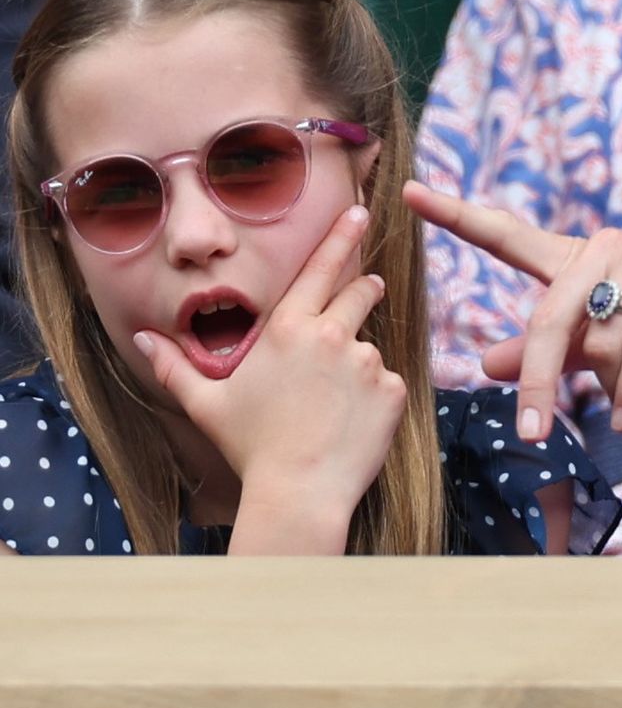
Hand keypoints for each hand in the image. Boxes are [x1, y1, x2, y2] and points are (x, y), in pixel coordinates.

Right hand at [136, 205, 405, 525]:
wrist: (298, 494)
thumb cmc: (251, 447)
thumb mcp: (208, 404)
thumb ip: (176, 367)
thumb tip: (143, 339)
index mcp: (288, 328)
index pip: (322, 268)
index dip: (342, 236)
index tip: (360, 213)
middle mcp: (332, 335)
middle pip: (361, 293)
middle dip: (365, 287)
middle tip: (369, 289)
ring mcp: (367, 361)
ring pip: (370, 347)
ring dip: (358, 363)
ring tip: (334, 404)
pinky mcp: (392, 389)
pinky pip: (387, 384)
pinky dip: (375, 399)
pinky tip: (353, 425)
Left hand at [402, 181, 621, 448]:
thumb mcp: (606, 341)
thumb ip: (549, 351)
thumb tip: (485, 365)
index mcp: (576, 258)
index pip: (506, 235)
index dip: (456, 214)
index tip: (407, 193)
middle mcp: (604, 246)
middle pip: (548, 317)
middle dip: (536, 381)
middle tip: (530, 434)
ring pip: (601, 338)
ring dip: (613, 392)